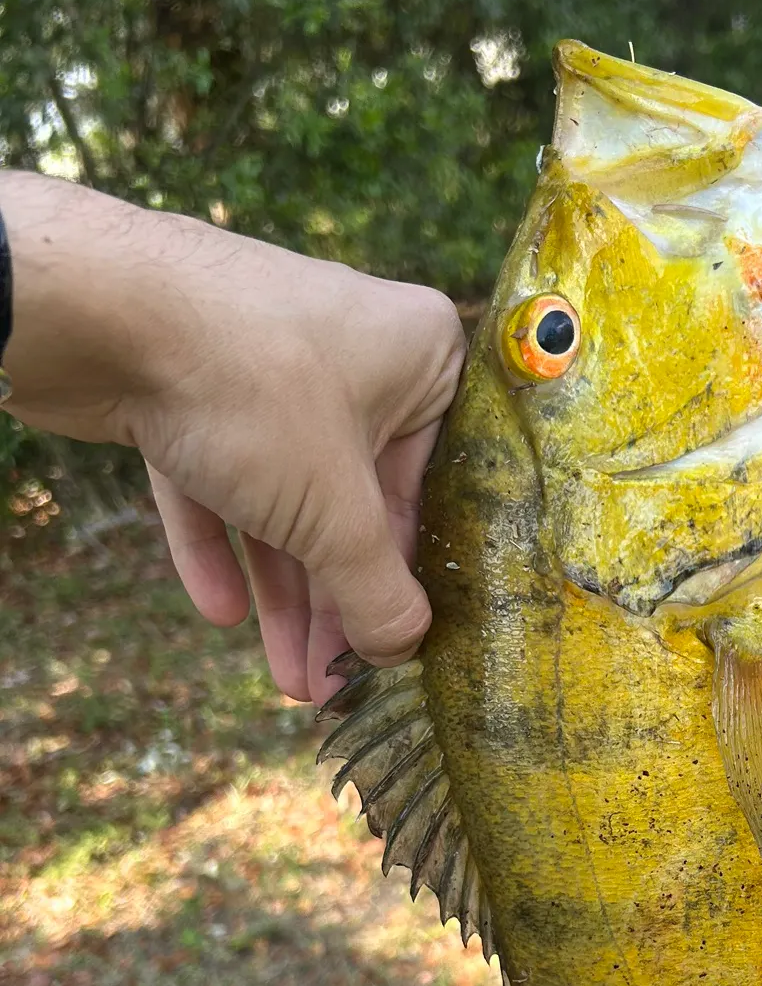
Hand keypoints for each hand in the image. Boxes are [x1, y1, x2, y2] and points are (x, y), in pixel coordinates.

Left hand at [2, 174, 466, 703]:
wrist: (99, 307)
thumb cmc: (255, 385)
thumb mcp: (335, 511)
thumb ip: (377, 590)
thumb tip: (404, 648)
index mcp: (424, 356)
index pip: (439, 481)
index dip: (419, 570)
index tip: (405, 640)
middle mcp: (358, 353)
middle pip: (360, 496)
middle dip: (341, 595)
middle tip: (338, 678)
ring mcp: (272, 365)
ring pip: (290, 493)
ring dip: (287, 587)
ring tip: (289, 677)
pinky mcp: (198, 384)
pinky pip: (223, 473)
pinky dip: (221, 539)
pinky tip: (220, 611)